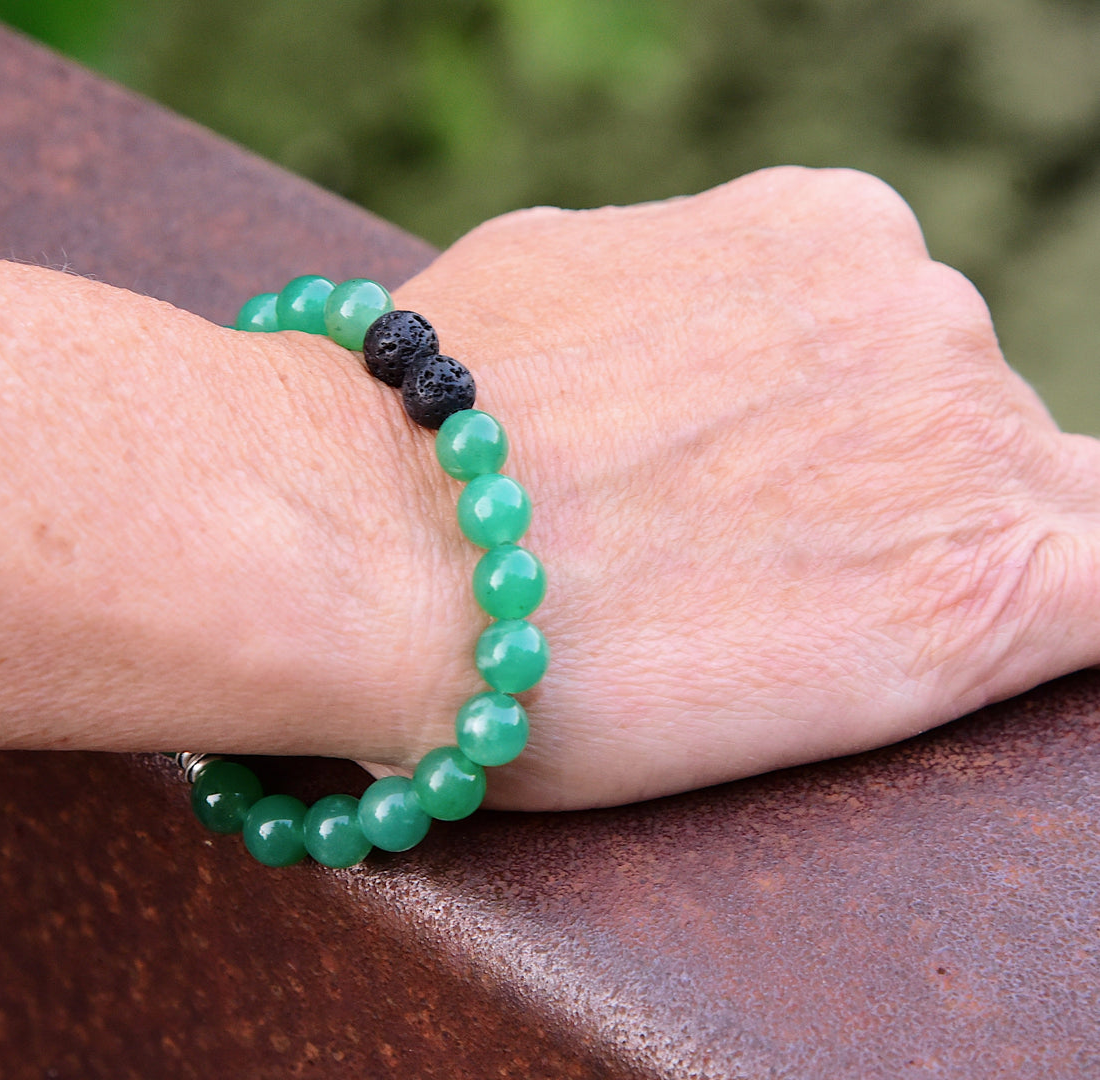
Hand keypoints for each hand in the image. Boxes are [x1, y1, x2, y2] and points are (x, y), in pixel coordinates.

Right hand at [378, 167, 1099, 810]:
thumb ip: (663, 299)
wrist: (369, 537)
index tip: (767, 497)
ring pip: (1018, 517)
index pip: (892, 342)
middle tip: (735, 578)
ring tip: (759, 634)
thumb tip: (671, 338)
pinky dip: (1076, 615)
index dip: (836, 434)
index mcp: (821, 232)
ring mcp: (961, 450)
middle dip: (869, 500)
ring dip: (918, 573)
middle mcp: (919, 310)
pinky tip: (1010, 634)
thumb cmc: (413, 427)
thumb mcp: (555, 285)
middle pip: (955, 425)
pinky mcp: (982, 605)